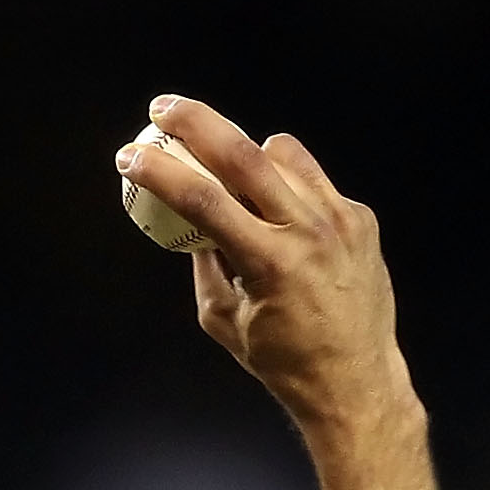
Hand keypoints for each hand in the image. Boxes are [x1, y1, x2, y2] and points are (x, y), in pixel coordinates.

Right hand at [119, 97, 415, 436]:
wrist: (354, 380)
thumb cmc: (282, 360)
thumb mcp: (224, 319)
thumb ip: (204, 264)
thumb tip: (191, 222)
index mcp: (270, 263)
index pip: (203, 201)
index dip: (159, 173)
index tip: (130, 156)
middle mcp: (309, 231)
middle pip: (244, 154)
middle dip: (196, 122)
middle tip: (163, 109)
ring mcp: (340, 218)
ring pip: (282, 155)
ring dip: (245, 153)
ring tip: (225, 169)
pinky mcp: (359, 217)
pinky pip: (312, 179)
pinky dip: (285, 182)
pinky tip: (276, 207)